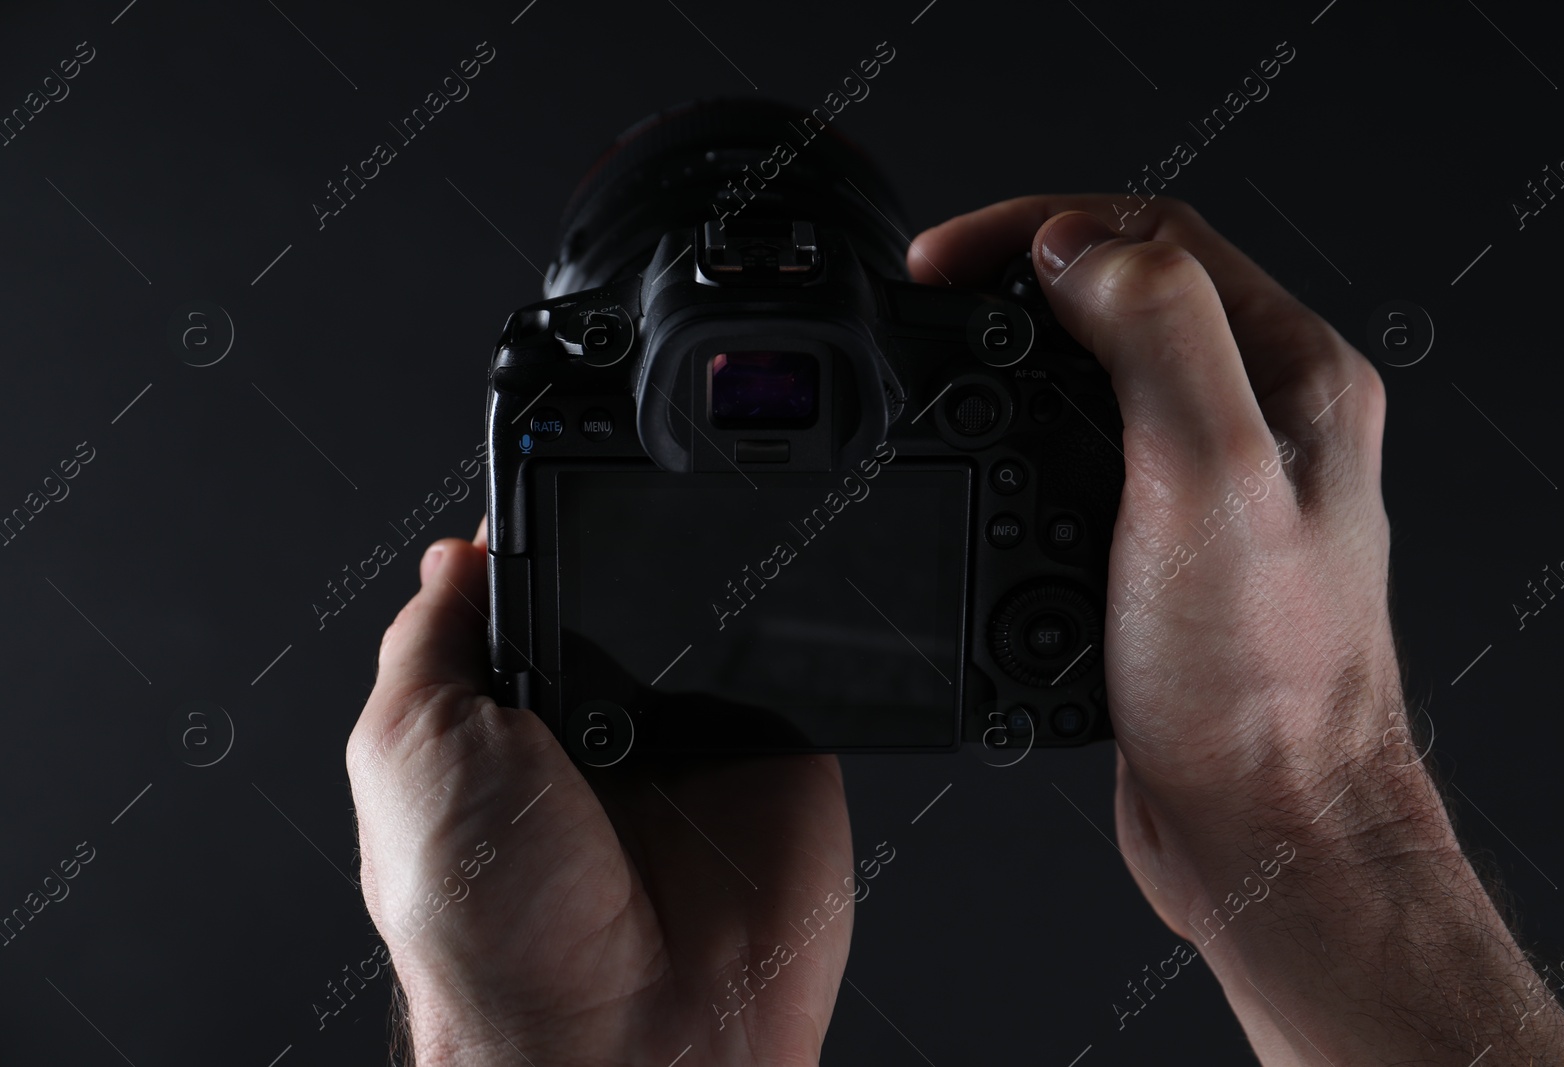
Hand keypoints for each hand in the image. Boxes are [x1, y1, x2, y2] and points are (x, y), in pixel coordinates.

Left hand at [346, 524, 854, 1066]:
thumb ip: (431, 643)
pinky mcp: (783, 756)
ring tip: (683, 646)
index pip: (532, 590)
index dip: (539, 539)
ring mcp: (697, 738)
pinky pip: (800, 668)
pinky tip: (757, 662)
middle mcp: (601, 725)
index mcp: (507, 719)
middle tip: (616, 579)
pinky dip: (794, 642)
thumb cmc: (489, 936)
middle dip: (628, 557)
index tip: (550, 479)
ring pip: (717, 614)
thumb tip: (458, 554)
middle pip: (628, 583)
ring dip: (712, 598)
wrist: (626, 1046)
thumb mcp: (409, 754)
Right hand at [909, 198, 1563, 1064]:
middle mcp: (1264, 417)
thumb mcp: (1211, 483)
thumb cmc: (1261, 686)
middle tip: (928, 302)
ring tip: (942, 366)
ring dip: (1013, 356)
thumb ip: (1156, 338)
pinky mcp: (1165, 545)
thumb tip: (1074, 246)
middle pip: (1123, 291)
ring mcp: (1215, 482)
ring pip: (1096, 372)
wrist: (1261, 827)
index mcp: (1293, 375)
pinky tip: (979, 468)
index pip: (1156, 235)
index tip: (941, 261)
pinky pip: (1081, 454)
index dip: (1036, 228)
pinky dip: (1018, 438)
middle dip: (1015, 281)